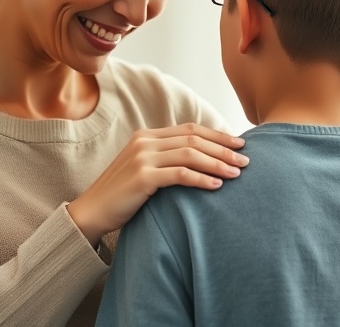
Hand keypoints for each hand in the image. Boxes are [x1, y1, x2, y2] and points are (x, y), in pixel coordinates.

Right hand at [67, 123, 247, 245]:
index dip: (218, 135)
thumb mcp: (144, 168)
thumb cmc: (122, 194)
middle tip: (247, 159)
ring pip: (191, 154)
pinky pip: (181, 175)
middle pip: (194, 139)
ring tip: (238, 173)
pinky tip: (218, 185)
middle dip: (224, 148)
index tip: (240, 143)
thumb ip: (166, 158)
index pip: (190, 129)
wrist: (91, 211)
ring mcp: (142, 158)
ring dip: (218, 163)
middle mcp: (145, 141)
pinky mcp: (143, 177)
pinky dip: (202, 178)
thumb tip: (202, 158)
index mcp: (147, 135)